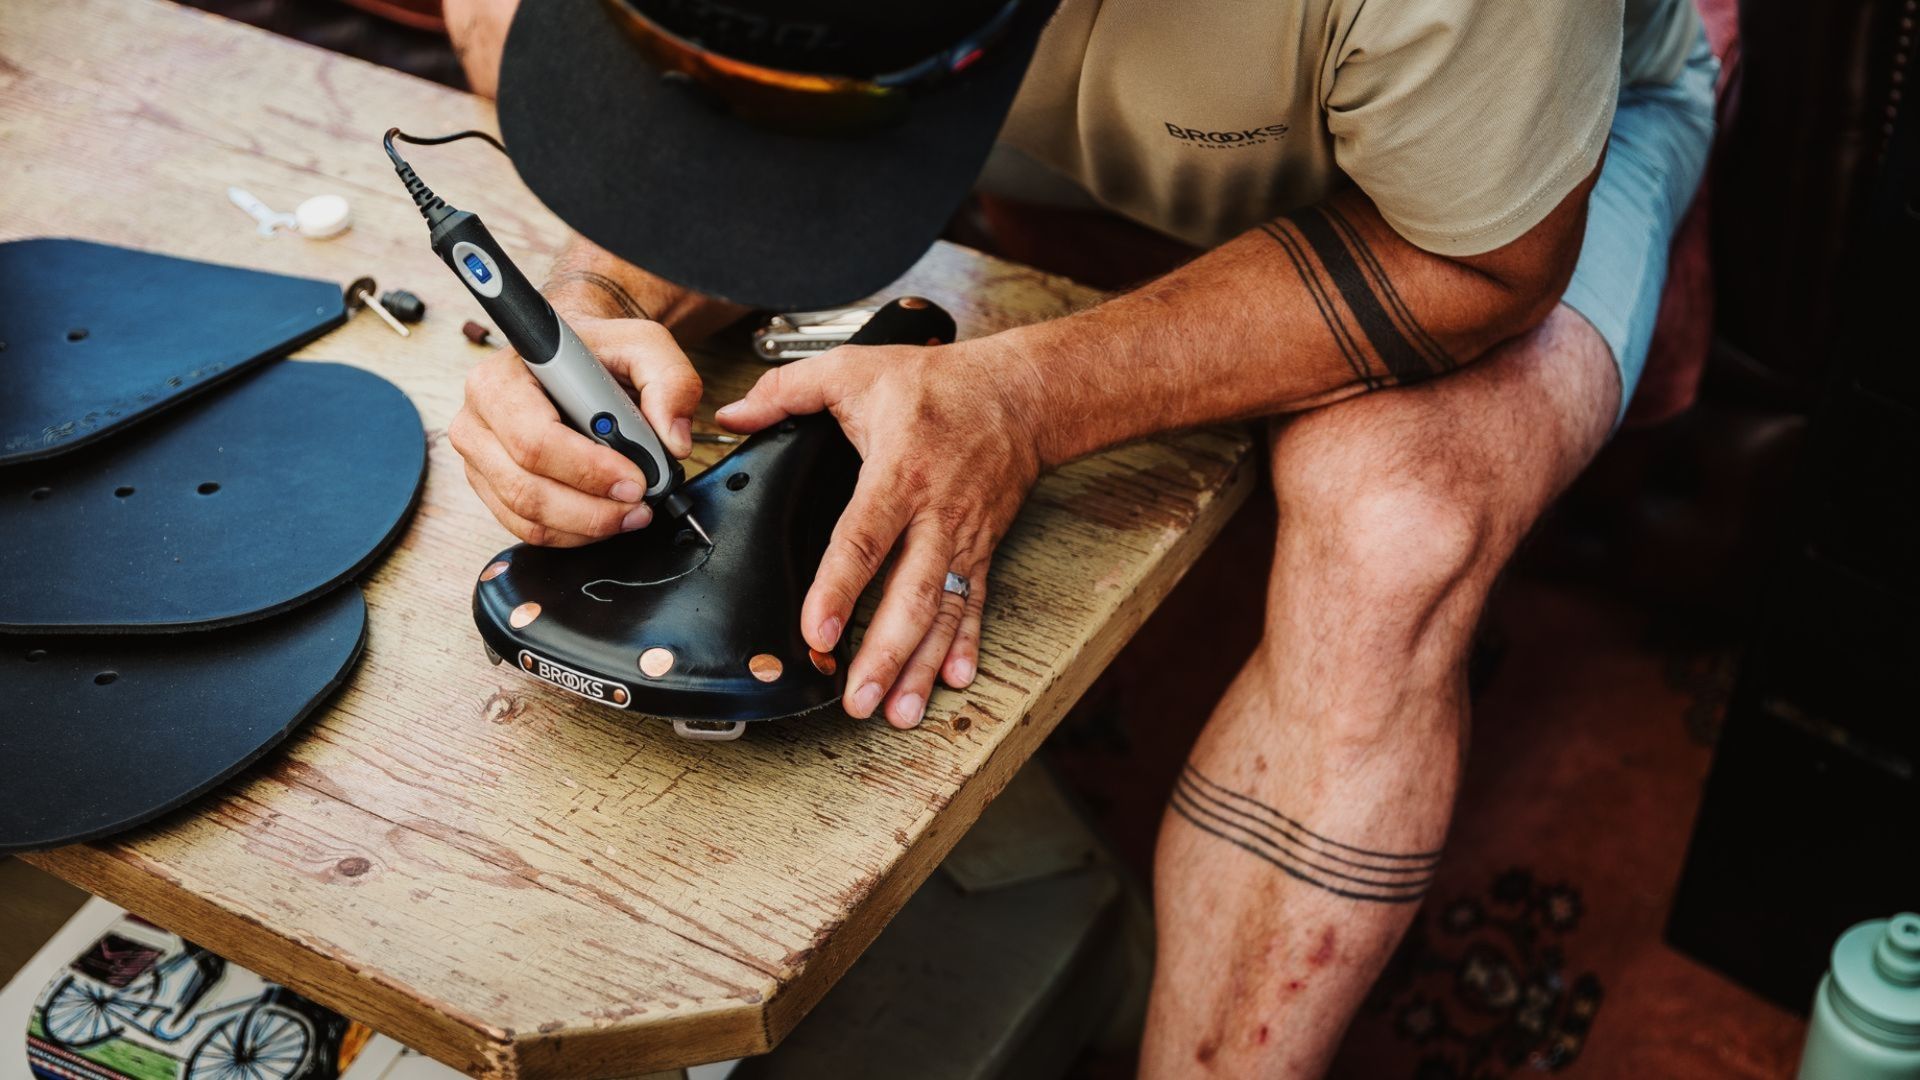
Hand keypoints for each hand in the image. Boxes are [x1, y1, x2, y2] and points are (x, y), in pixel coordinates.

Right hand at [448, 308, 699, 545]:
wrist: (570, 361)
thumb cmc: (597, 351)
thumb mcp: (644, 345)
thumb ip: (670, 381)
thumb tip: (674, 439)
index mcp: (502, 379)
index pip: (535, 439)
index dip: (588, 470)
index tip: (634, 479)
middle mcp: (479, 420)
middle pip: (525, 488)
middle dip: (591, 509)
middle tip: (638, 506)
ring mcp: (479, 458)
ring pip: (526, 516)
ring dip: (586, 526)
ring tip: (630, 514)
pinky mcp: (490, 487)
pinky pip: (526, 528)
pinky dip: (572, 533)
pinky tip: (603, 517)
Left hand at [716, 339, 1040, 728]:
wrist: (1021, 395)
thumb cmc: (939, 384)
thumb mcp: (856, 369)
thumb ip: (788, 390)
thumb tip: (733, 415)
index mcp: (899, 472)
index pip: (864, 538)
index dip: (840, 587)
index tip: (818, 630)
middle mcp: (936, 515)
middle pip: (910, 594)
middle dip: (886, 653)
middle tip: (858, 698)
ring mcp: (963, 538)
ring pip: (942, 612)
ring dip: (921, 665)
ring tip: (900, 711)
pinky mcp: (982, 550)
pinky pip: (973, 605)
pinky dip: (965, 645)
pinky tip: (953, 680)